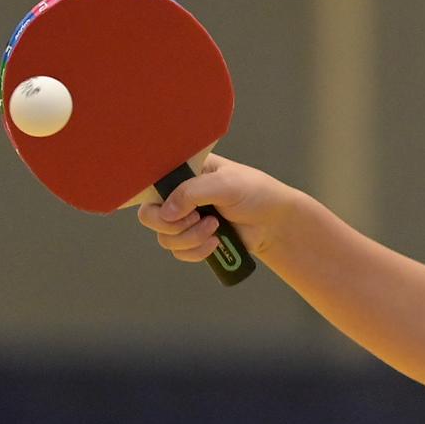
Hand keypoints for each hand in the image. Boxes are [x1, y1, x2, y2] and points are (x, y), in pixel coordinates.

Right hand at [137, 154, 290, 263]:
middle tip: (197, 217)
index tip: (180, 205)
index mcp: (185, 171)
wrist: (274, 223)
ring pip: (165, 238)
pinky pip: (179, 252)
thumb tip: (166, 213)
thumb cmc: (256, 193)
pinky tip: (215, 243)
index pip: (152, 182)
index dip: (157, 199)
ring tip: (215, 228)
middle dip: (173, 223)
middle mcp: (180, 195)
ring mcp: (185, 219)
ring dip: (190, 237)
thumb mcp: (225, 184)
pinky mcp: (194, 239)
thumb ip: (192, 193)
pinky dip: (195, 251)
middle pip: (150, 215)